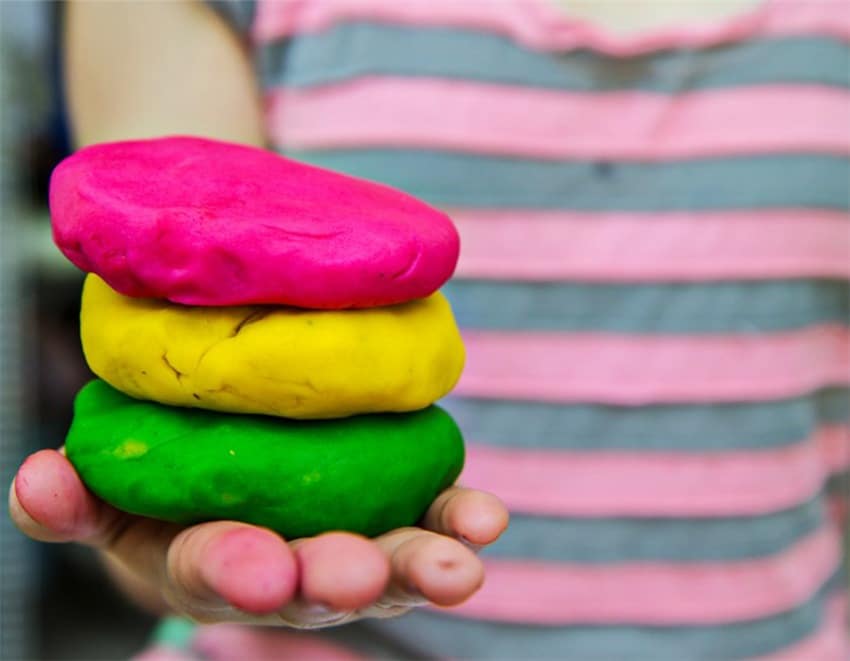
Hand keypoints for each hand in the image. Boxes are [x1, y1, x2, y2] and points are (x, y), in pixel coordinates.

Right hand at [9, 449, 507, 627]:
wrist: (241, 484)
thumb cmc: (170, 498)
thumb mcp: (113, 502)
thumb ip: (73, 501)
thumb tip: (35, 478)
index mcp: (219, 561)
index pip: (222, 571)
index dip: (236, 572)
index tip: (256, 569)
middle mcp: (295, 564)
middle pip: (318, 580)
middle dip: (340, 581)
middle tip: (362, 579)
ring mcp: (354, 539)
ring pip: (391, 560)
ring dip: (424, 565)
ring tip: (464, 564)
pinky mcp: (399, 508)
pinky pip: (433, 515)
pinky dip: (460, 518)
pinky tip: (487, 518)